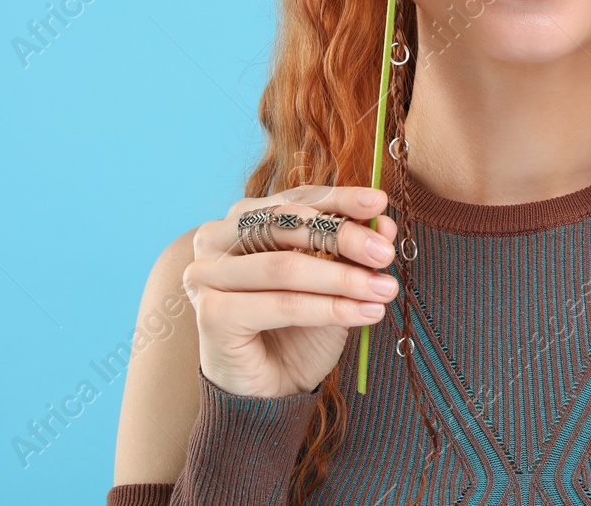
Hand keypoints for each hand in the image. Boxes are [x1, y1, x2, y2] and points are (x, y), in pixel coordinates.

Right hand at [182, 184, 399, 397]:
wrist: (268, 391)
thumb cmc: (295, 330)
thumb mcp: (330, 282)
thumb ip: (349, 250)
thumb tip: (384, 222)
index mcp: (240, 220)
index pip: (294, 200)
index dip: (339, 199)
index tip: (380, 203)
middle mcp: (213, 239)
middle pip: (286, 224)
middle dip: (344, 236)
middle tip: (384, 252)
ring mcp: (206, 275)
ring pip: (285, 266)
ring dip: (342, 277)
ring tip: (384, 288)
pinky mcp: (212, 314)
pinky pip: (283, 305)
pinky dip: (330, 308)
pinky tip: (366, 313)